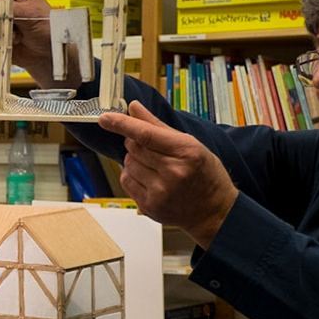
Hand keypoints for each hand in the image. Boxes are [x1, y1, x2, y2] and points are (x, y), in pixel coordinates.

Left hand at [97, 100, 238, 246]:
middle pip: (134, 147)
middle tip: (151, 148)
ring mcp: (161, 192)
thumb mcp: (190, 144)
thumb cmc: (205, 174)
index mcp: (187, 153)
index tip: (105, 118)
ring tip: (154, 167)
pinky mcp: (150, 206)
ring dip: (134, 160)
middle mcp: (174, 173)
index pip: (146, 134)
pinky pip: (126, 181)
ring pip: (128, 164)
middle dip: (135, 143)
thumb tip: (133, 107)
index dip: (122, 124)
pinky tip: (149, 179)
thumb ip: (158, 126)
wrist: (214, 210)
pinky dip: (132, 175)